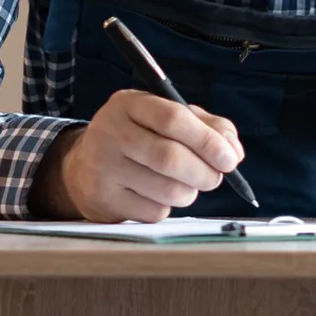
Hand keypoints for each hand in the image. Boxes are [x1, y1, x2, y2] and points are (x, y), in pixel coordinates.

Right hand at [29, 90, 244, 221]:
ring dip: (189, 192)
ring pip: (166, 189)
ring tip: (187, 185)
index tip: (230, 159)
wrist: (82, 166)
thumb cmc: (136, 137)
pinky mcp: (103, 199)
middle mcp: (111, 131)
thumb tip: (233, 151)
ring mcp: (103, 167)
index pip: (173, 119)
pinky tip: (157, 194)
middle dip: (204, 172)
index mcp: (128, 103)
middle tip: (216, 177)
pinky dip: (167, 206)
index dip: (207, 140)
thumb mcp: (164, 117)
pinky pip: (153, 211)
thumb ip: (204, 125)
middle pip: (170, 157)